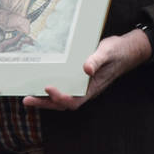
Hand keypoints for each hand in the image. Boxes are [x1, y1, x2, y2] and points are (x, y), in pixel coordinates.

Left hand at [27, 29, 151, 110]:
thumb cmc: (118, 51)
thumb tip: (86, 69)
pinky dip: (49, 90)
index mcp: (93, 88)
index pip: (74, 100)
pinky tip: (38, 84)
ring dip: (44, 99)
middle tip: (27, 100)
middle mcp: (85, 90)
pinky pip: (63, 88)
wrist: (126, 50)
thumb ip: (97, 60)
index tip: (48, 88)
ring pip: (61, 98)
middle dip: (45, 103)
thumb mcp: (108, 52)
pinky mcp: (77, 79)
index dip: (60, 98)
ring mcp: (81, 86)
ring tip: (28, 97)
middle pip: (63, 103)